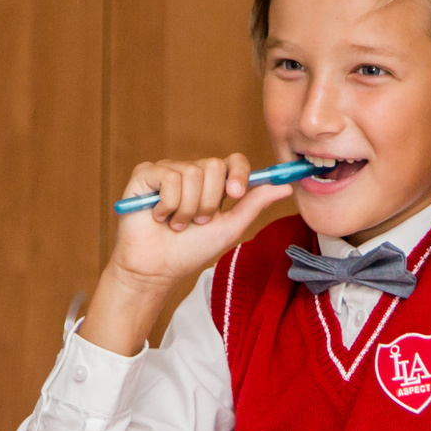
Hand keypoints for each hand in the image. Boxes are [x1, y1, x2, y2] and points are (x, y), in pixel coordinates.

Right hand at [86, 156, 295, 355]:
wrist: (157, 269)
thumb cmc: (190, 251)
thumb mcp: (229, 227)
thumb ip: (254, 203)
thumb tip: (285, 185)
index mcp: (212, 183)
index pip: (233, 161)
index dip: (238, 173)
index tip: (234, 195)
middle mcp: (190, 172)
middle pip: (213, 166)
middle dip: (208, 201)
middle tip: (196, 222)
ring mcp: (167, 171)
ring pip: (191, 174)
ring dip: (187, 208)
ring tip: (176, 224)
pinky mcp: (145, 174)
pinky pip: (168, 178)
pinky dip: (168, 204)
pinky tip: (159, 216)